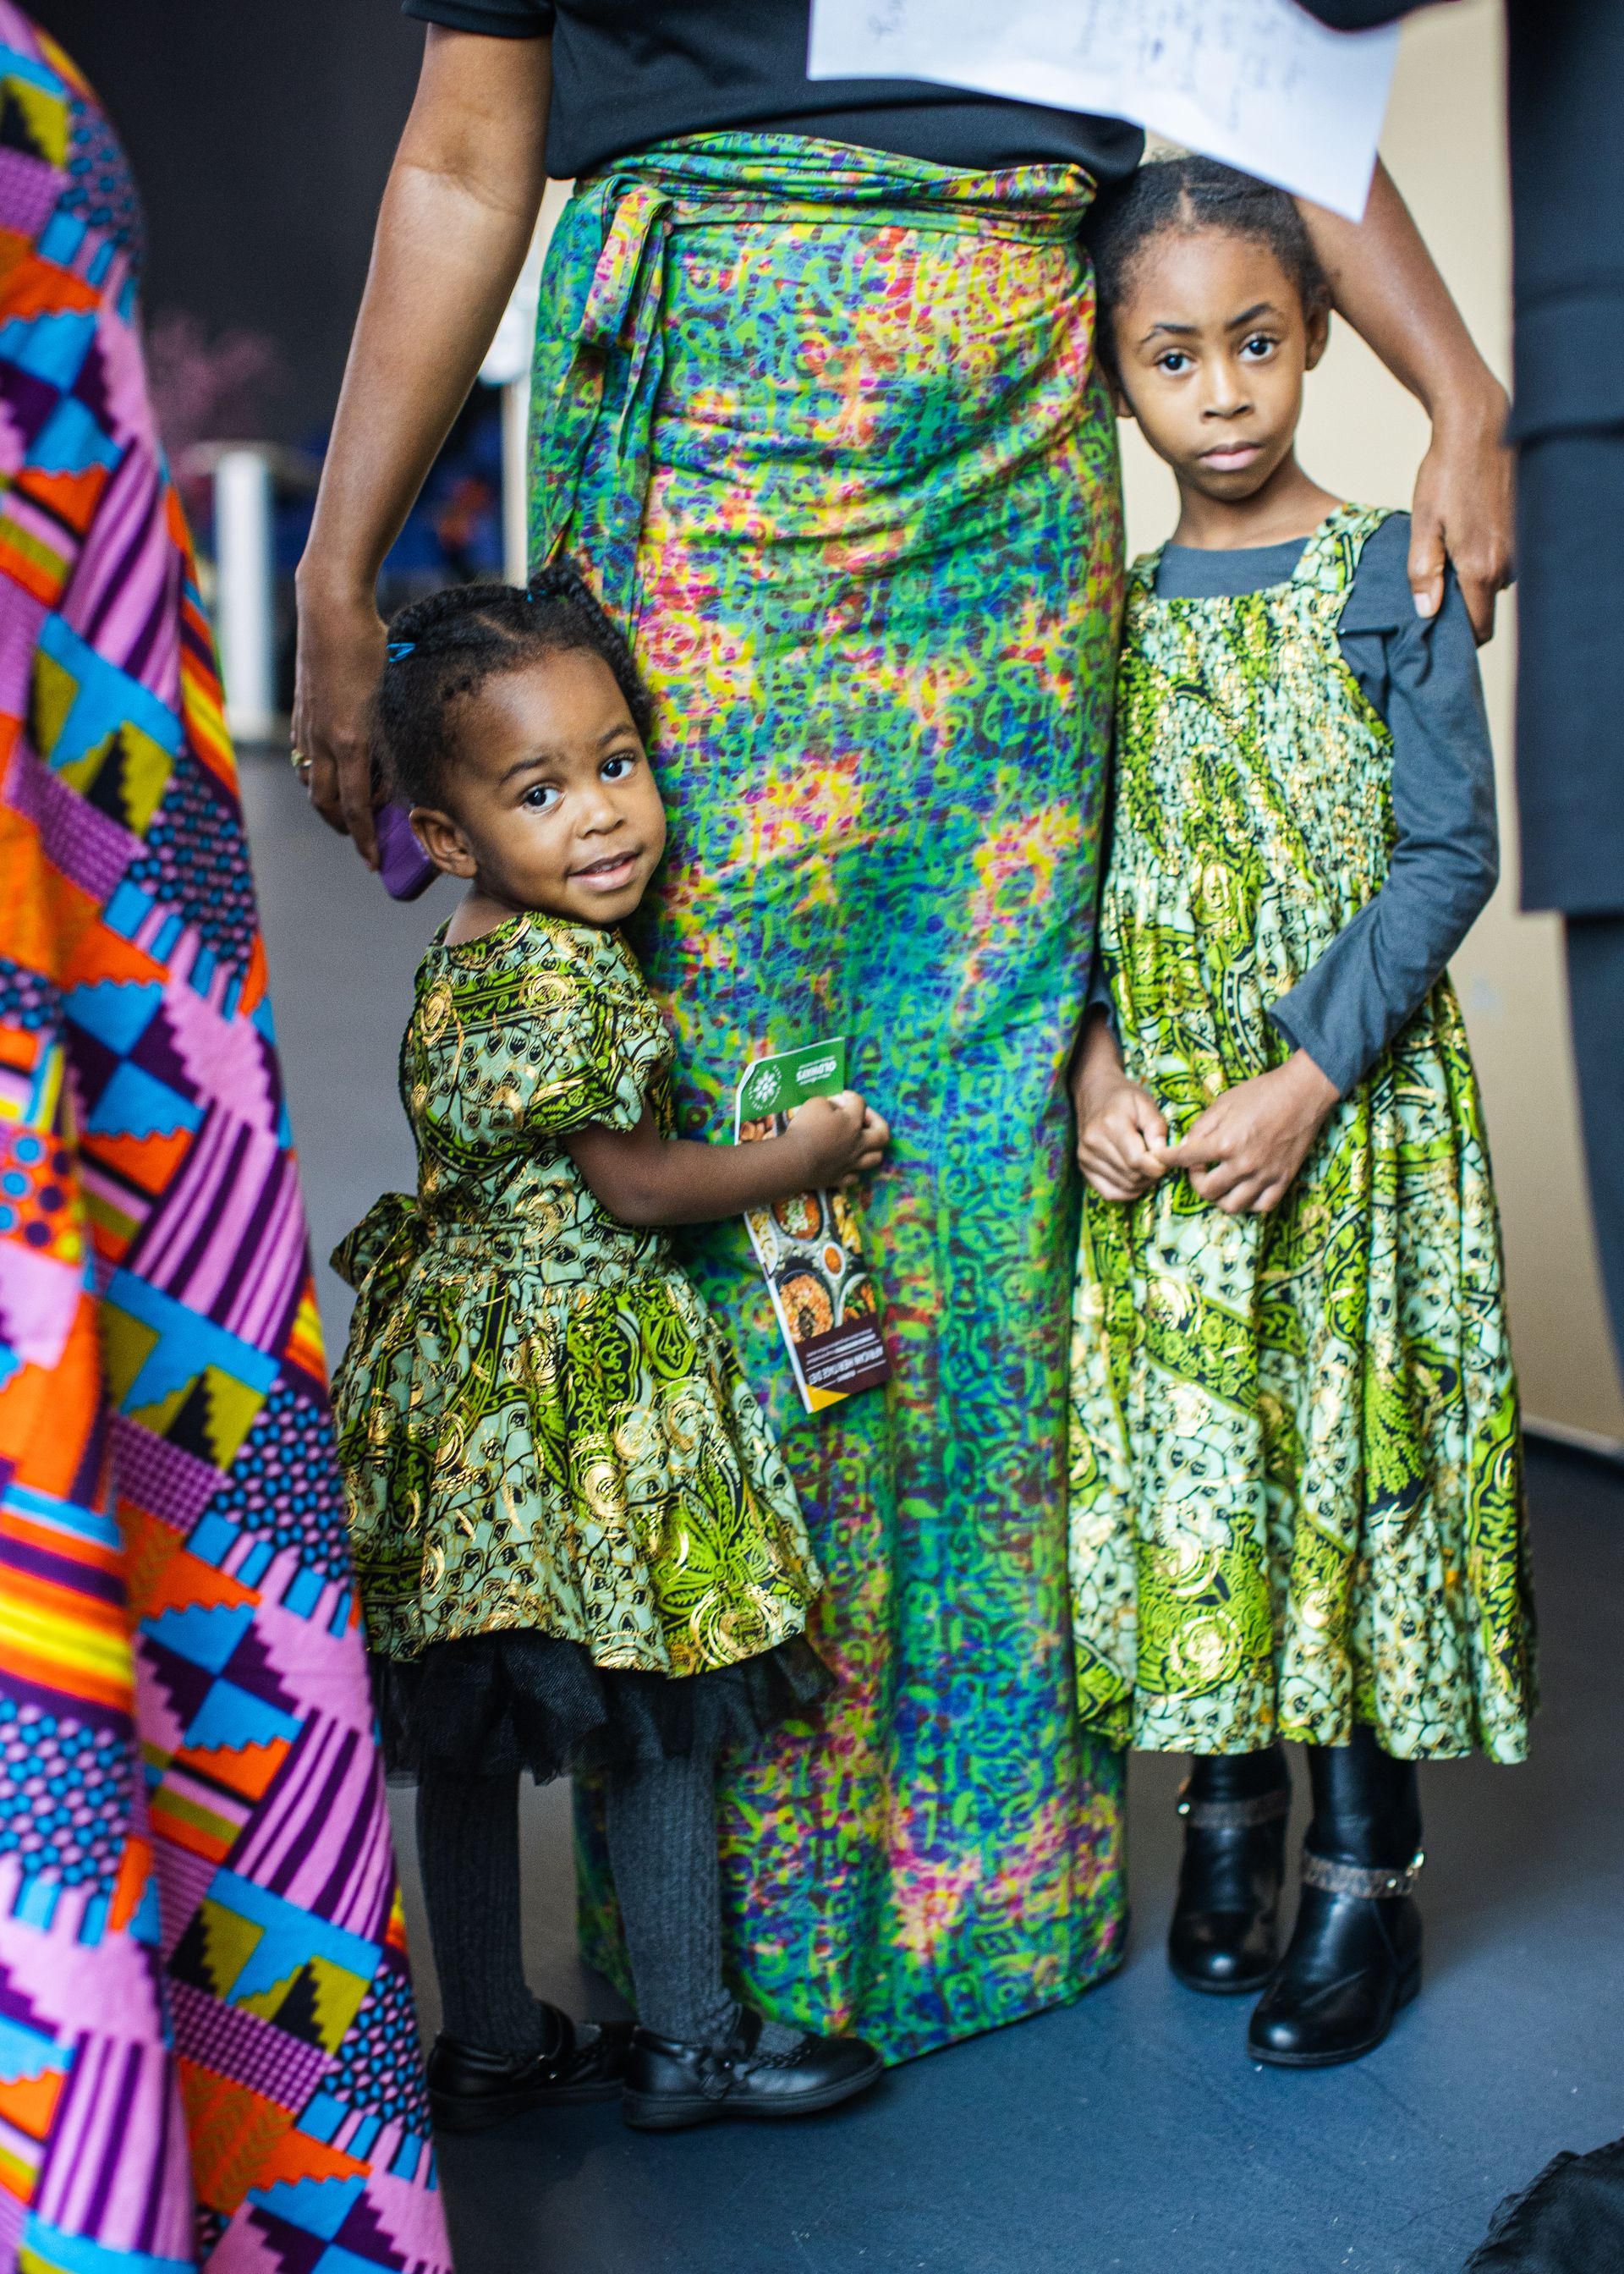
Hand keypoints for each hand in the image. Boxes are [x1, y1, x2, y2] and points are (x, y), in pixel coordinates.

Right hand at [291, 581, 386, 866]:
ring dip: (327, 802)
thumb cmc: (374, 648)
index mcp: (352, 742)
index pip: (355, 808)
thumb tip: (402, 774)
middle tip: (362, 838)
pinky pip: (304, 756)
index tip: (373, 862)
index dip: (364, 840)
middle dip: (343, 827)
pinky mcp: (300, 712)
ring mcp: (307, 726)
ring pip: (310, 781)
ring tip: (348, 807)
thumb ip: (397, 739)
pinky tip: (331, 768)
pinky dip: (316, 772)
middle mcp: (324, 740)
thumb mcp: (397, 697)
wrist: (330, 611)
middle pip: (325, 803)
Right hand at [785, 1090, 889, 1184]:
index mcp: (853, 1123)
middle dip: (877, 1123)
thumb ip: (829, 1103)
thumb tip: (835, 1107)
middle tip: (864, 1118)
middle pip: (882, 1135)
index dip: (851, 1097)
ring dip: (872, 1149)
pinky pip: (854, 1177)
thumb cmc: (805, 1129)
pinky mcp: (840, 1179)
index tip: (841, 1097)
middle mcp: (858, 1143)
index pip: (860, 1104)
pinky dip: (853, 1170)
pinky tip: (847, 1164)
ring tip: (862, 1143)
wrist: (794, 1161)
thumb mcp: (815, 1104)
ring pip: (875, 1158)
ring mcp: (851, 1163)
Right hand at [1069, 1005, 1167, 1200]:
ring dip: (1141, 1183)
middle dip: (1152, 1175)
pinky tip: (1135, 1179)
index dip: (1158, 1166)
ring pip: (1123, 1186)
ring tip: (1147, 1168)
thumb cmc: (1124, 1097)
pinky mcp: (1083, 1166)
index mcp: (1111, 1125)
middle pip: (1132, 1176)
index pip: (1137, 1161)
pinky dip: (1127, 1192)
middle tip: (1158, 1162)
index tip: (1165, 1159)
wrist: (1094, 1092)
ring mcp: (1086, 1157)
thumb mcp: (1146, 1103)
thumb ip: (1157, 1128)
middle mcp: (1094, 1143)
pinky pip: (1109, 1193)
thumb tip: (1163, 1155)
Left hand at [1164, 1052, 1339, 1215]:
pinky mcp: (1284, 1179)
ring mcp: (1265, 1175)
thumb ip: (1201, 1127)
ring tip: (1220, 1184)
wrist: (1302, 1093)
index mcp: (1224, 1142)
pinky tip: (1244, 1191)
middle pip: (1207, 1191)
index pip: (1185, 1160)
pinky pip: (1262, 1206)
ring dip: (1220, 1198)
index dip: (1167, 1159)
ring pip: (1233, 1206)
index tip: (1160, 1159)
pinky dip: (1250, 1203)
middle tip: (1199, 1169)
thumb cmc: (1261, 1093)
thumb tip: (1183, 1148)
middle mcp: (1243, 1164)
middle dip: (1196, 1181)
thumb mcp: (1223, 1103)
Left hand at [1409, 383, 1513, 642]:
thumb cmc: (1446, 473)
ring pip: (1498, 578)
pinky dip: (1490, 552)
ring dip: (1478, 572)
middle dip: (1465, 601)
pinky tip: (1470, 529)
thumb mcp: (1422, 524)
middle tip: (1437, 583)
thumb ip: (1424, 573)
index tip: (1441, 632)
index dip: (1461, 636)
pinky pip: (1508, 555)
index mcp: (1481, 567)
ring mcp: (1522, 543)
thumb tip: (1426, 613)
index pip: (1480, 626)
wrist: (1479, 427)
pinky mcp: (1527, 526)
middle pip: (1488, 602)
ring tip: (1452, 548)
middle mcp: (1509, 560)